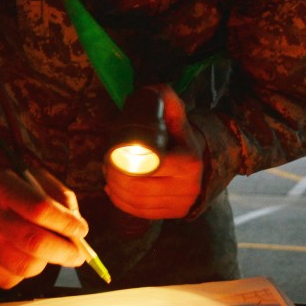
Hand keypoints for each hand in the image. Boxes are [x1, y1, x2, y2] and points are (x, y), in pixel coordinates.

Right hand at [0, 166, 88, 288]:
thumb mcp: (25, 177)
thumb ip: (55, 195)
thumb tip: (78, 224)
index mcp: (2, 187)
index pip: (41, 209)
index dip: (67, 224)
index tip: (82, 230)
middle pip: (35, 242)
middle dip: (65, 252)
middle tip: (78, 255)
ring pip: (25, 266)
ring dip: (46, 264)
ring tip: (49, 254)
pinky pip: (8, 280)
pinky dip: (25, 273)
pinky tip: (24, 259)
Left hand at [104, 85, 205, 219]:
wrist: (199, 161)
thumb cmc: (178, 135)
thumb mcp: (175, 114)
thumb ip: (165, 99)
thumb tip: (154, 91)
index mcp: (189, 162)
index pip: (147, 166)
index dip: (122, 163)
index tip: (110, 154)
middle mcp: (188, 187)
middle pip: (139, 187)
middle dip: (115, 177)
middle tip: (105, 164)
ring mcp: (181, 204)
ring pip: (138, 202)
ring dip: (116, 190)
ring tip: (108, 175)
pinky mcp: (174, 214)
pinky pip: (141, 212)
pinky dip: (122, 203)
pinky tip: (113, 190)